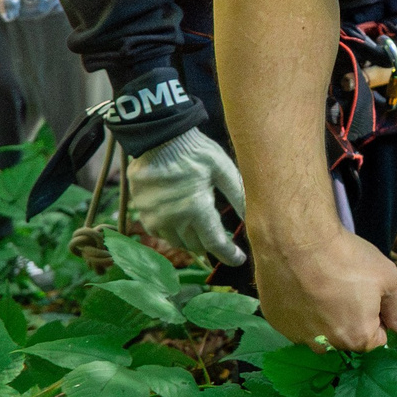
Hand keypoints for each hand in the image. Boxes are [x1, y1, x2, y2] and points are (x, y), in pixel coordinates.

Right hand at [128, 127, 247, 264]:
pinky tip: (181, 221)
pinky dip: (173, 231)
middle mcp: (173, 219)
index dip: (229, 254)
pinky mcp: (142, 213)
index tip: (239, 259)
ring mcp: (155, 218)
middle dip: (211, 244)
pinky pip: (160, 233)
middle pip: (197, 245)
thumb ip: (238, 196)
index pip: (215, 243)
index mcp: (196, 208)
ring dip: (191, 239)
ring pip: (177, 242)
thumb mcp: (223, 169)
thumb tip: (254, 219)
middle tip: (222, 237)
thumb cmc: (195, 151)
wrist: (158, 137)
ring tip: (202, 228)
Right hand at [255, 224, 396, 350]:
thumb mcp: (387, 278)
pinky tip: (300, 284)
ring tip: (321, 283)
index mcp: (357, 338)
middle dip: (350, 317)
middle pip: (346, 336)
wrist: (296, 240)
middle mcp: (326, 346)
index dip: (378, 316)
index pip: (377, 339)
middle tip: (344, 285)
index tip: (370, 293)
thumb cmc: (346, 258)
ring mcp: (297, 335)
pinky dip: (300, 308)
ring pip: (319, 331)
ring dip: (323, 314)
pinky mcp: (276, 322)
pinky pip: (295, 320)